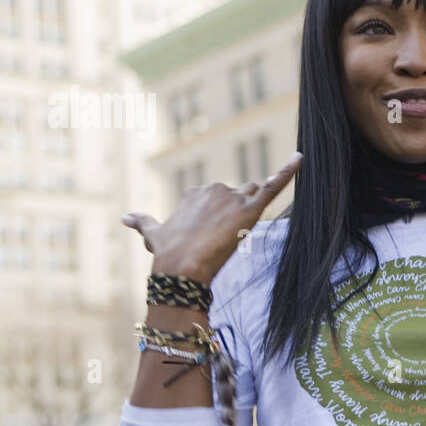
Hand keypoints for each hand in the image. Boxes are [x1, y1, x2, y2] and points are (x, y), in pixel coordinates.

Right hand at [121, 152, 302, 283]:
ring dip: (253, 205)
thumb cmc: (166, 253)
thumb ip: (142, 222)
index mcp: (195, 192)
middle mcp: (214, 189)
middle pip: (238, 195)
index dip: (218, 218)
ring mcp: (233, 198)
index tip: (210, 236)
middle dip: (236, 212)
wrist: (180, 267)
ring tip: (242, 227)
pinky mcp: (251, 209)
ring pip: (255, 192)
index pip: (217, 199)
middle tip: (225, 239)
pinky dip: (289, 171)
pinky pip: (275, 186)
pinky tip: (301, 158)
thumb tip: (124, 217)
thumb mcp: (152, 234)